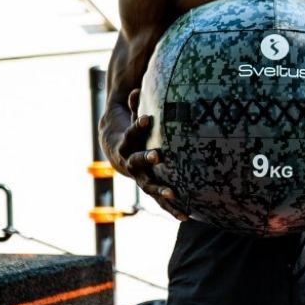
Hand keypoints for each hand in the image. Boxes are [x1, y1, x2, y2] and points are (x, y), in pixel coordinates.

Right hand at [115, 89, 187, 220]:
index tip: (148, 117)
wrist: (117, 153)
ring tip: (173, 193)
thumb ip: (135, 104)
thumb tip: (137, 88)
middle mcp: (131, 163)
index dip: (138, 125)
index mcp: (126, 144)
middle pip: (137, 161)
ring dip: (160, 190)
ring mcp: (140, 178)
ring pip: (149, 186)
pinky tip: (186, 217)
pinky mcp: (150, 189)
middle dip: (147, 158)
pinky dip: (172, 209)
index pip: (132, 133)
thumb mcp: (131, 115)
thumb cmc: (131, 130)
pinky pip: (160, 202)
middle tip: (158, 155)